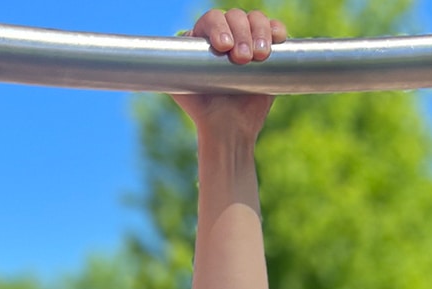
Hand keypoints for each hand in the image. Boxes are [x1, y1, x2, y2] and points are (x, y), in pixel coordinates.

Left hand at [171, 9, 287, 137]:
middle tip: (243, 59)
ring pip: (255, 19)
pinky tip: (278, 40)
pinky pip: (275, 29)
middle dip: (241, 34)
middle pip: (235, 17)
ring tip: (260, 56)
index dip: (218, 28)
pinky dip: (277, 30)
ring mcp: (247, 40)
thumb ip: (170, 70)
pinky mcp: (267, 48)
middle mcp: (225, 35)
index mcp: (202, 38)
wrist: (227, 128)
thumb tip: (153, 58)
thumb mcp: (179, 87)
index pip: (211, 20)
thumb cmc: (201, 109)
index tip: (223, 47)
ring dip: (260, 32)